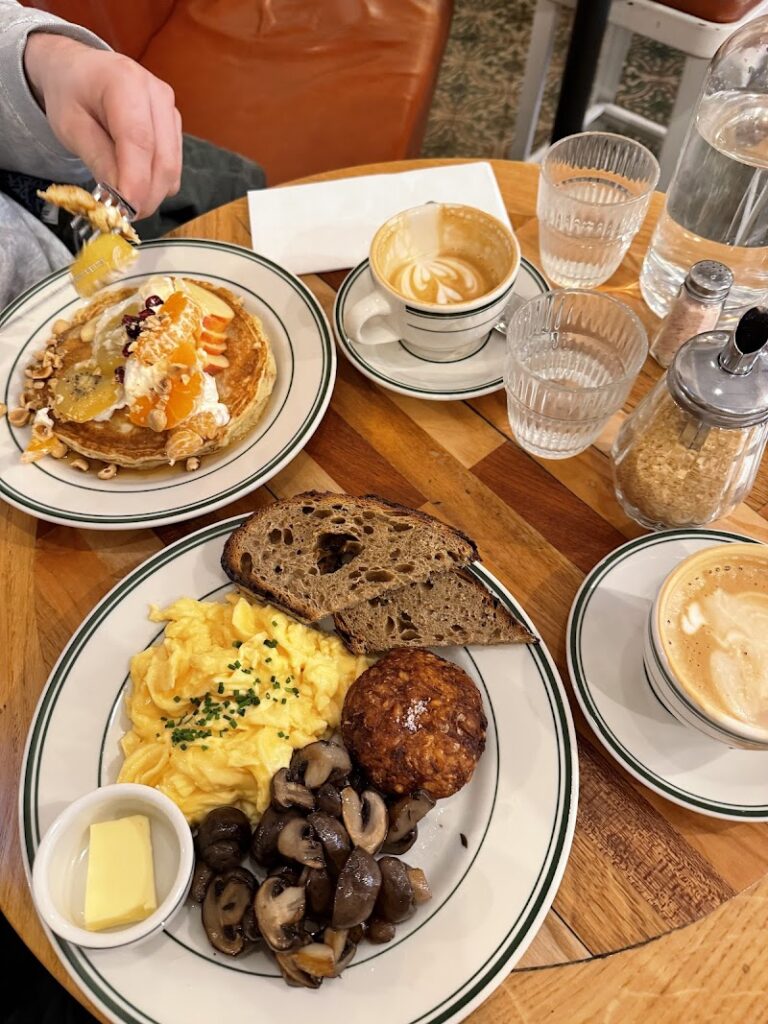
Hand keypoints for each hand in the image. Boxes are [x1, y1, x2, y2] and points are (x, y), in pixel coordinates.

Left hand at [24, 33, 181, 217]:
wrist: (80, 72)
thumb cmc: (71, 95)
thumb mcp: (70, 126)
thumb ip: (97, 159)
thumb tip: (119, 197)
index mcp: (125, 82)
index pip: (139, 140)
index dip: (136, 181)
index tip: (126, 211)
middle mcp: (156, 93)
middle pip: (163, 159)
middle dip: (146, 196)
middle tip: (122, 215)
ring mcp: (170, 110)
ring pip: (172, 168)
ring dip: (152, 194)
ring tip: (124, 200)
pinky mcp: (175, 127)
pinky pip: (173, 167)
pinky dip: (157, 184)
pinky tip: (134, 182)